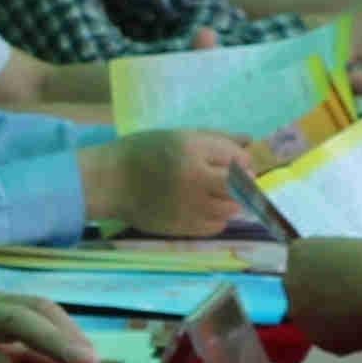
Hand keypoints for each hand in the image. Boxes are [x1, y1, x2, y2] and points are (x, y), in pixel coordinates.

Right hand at [86, 128, 253, 234]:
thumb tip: (251, 143)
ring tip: (212, 192)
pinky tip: (202, 207)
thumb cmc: (143, 152)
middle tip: (232, 179)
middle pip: (241, 186)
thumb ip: (217, 139)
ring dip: (230, 200)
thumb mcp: (178, 135)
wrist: (110, 181)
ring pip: (232, 209)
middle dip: (243, 182)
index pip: (239, 158)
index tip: (234, 161)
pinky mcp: (183, 227)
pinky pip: (216, 226)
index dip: (241, 160)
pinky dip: (216, 217)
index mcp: (192, 149)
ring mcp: (189, 206)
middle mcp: (194, 178)